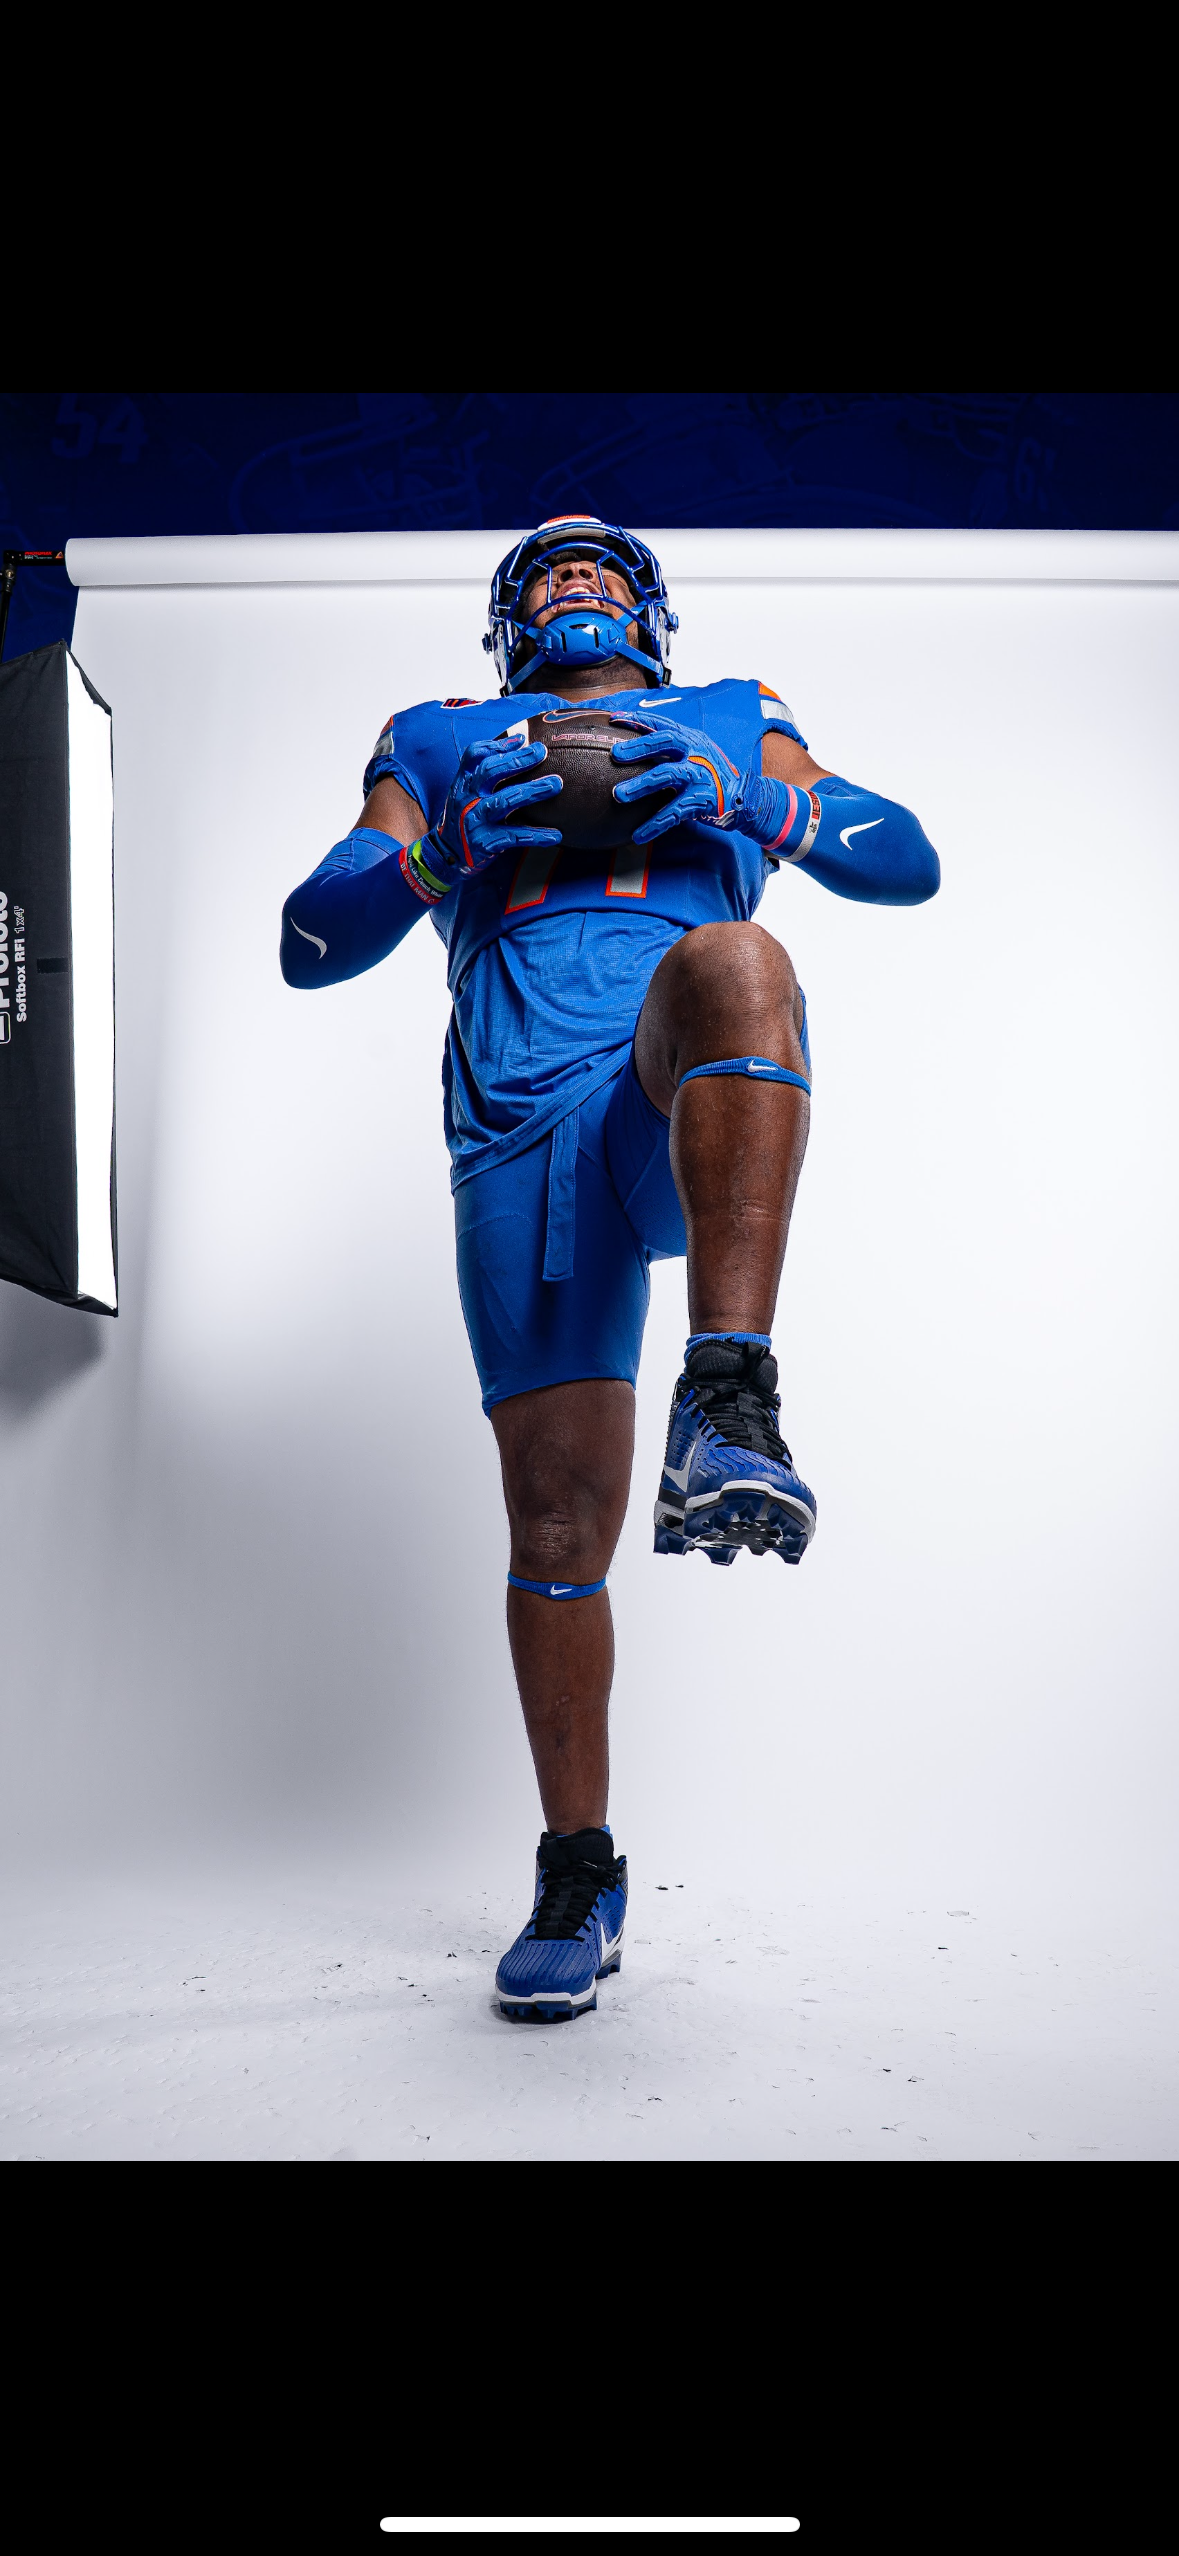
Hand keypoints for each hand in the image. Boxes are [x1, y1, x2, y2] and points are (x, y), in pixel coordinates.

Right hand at [427, 734, 562, 883]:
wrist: (446, 856)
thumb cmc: (465, 816)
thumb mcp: (467, 790)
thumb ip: (486, 768)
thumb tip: (519, 739)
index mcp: (464, 783)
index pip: (474, 755)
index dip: (497, 745)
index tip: (521, 739)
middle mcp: (467, 798)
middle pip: (491, 772)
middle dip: (518, 760)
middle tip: (543, 752)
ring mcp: (475, 820)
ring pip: (505, 801)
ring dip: (532, 791)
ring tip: (556, 784)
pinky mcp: (485, 843)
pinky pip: (514, 837)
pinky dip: (536, 836)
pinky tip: (555, 835)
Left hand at [610, 719, 745, 843]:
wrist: (745, 798)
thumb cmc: (712, 775)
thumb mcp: (696, 754)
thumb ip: (673, 749)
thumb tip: (637, 747)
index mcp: (692, 739)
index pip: (662, 724)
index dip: (638, 720)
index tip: (614, 719)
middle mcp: (696, 753)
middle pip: (665, 742)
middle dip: (638, 747)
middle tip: (614, 754)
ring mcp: (700, 775)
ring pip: (666, 775)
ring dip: (640, 785)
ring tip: (618, 795)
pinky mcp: (702, 800)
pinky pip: (673, 812)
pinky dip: (654, 825)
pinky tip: (638, 835)